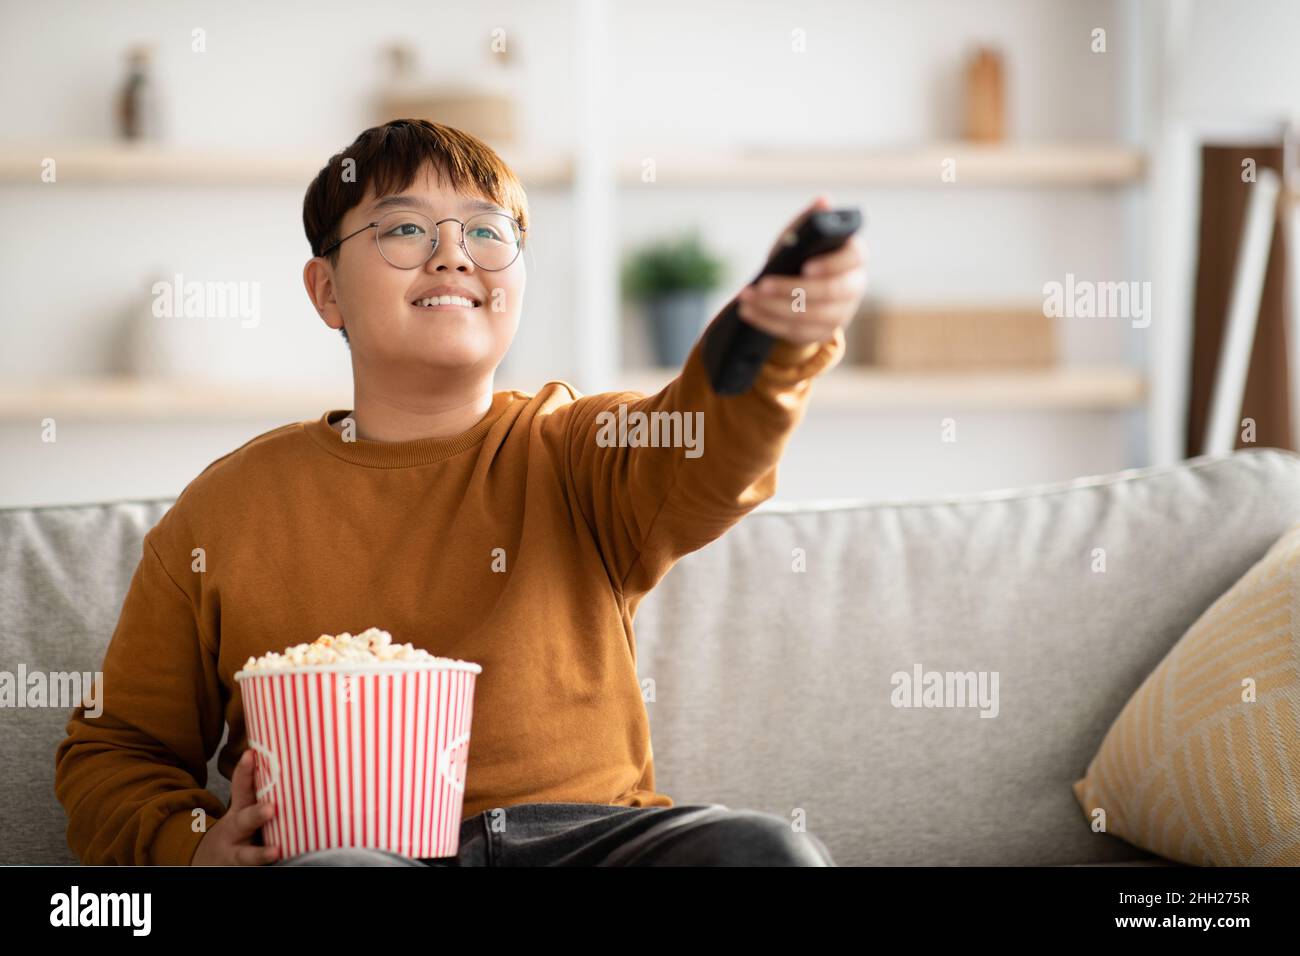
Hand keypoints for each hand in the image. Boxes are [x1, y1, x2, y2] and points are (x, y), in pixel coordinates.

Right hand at [192, 749, 279, 865]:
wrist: (208, 861)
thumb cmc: (237, 830)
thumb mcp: (242, 809)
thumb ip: (260, 792)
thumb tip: (294, 762)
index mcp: (238, 812)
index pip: (241, 789)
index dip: (244, 772)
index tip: (251, 754)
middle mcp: (234, 833)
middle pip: (243, 822)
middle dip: (256, 815)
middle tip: (271, 808)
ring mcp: (236, 855)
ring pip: (247, 856)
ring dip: (260, 854)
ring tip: (275, 852)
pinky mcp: (242, 870)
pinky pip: (253, 870)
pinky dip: (263, 868)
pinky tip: (277, 864)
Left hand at [735, 194, 867, 346]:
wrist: (800, 288)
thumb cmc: (804, 255)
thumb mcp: (803, 237)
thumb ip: (810, 221)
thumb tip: (823, 200)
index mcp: (854, 258)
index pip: (851, 260)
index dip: (829, 265)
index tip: (805, 267)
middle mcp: (853, 287)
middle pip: (827, 292)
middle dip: (791, 288)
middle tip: (762, 284)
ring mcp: (840, 314)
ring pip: (808, 315)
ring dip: (772, 307)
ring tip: (746, 297)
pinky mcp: (821, 333)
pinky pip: (795, 332)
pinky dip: (768, 322)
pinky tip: (749, 312)